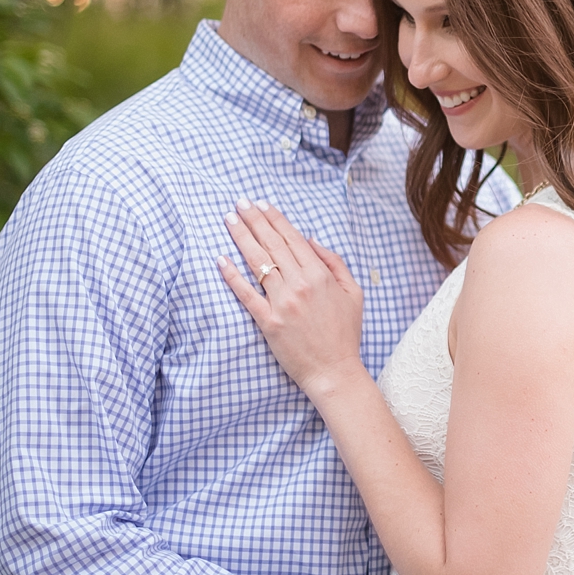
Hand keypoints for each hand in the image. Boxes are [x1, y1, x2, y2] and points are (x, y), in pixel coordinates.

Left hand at [217, 199, 364, 401]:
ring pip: (257, 262)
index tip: (262, 204)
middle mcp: (300, 285)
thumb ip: (334, 263)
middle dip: (254, 220)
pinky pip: (246, 294)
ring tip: (229, 220)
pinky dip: (232, 276)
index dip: (275, 219)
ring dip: (241, 238)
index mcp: (320, 275)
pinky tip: (220, 259)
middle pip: (272, 244)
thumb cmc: (345, 333)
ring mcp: (282, 303)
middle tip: (239, 203)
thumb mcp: (353, 293)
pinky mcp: (268, 322)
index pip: (292, 239)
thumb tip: (311, 240)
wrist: (335, 371)